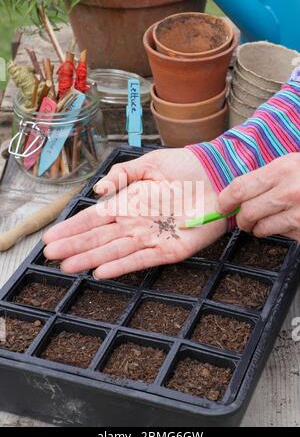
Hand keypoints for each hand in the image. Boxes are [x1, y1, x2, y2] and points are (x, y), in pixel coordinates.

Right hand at [43, 148, 225, 277]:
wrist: (217, 175)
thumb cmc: (185, 167)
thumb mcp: (150, 164)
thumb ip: (123, 175)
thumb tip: (98, 190)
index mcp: (129, 202)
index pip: (94, 218)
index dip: (73, 228)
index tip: (52, 237)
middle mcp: (135, 222)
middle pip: (99, 237)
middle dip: (74, 246)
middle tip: (51, 256)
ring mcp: (151, 237)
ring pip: (115, 251)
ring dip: (91, 259)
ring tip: (68, 267)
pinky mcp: (170, 249)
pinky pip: (142, 259)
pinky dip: (122, 266)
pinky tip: (101, 272)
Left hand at [217, 153, 299, 241]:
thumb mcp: (292, 164)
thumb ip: (268, 176)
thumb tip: (239, 192)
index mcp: (282, 169)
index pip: (240, 188)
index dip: (225, 201)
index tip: (221, 207)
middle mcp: (289, 191)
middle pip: (247, 212)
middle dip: (242, 219)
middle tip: (246, 219)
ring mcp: (298, 213)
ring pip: (262, 228)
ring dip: (260, 228)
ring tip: (270, 220)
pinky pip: (282, 235)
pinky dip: (282, 231)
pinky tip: (290, 221)